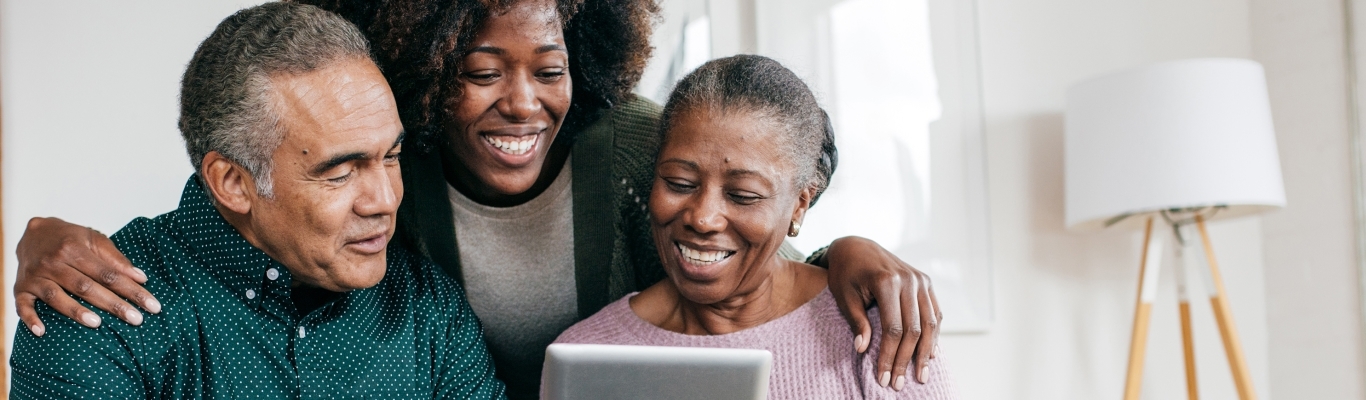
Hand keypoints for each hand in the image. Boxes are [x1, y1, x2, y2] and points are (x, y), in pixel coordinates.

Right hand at [15, 217, 160, 334]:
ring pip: (56, 296)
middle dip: (113, 304)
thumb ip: (116, 259)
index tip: (152, 305)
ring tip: (97, 324)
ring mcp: (35, 276)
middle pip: (86, 286)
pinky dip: (30, 318)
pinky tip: (41, 331)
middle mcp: (53, 262)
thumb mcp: (94, 239)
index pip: (109, 274)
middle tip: (136, 320)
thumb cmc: (70, 239)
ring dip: (75, 311)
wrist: (32, 232)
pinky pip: (22, 305)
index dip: (132, 290)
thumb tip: (141, 278)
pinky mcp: (20, 288)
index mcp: (75, 249)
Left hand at [823, 236, 940, 390]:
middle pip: (914, 329)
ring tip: (921, 375)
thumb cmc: (846, 273)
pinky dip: (934, 334)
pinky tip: (929, 354)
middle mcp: (908, 279)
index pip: (893, 328)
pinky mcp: (925, 282)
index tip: (883, 377)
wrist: (856, 246)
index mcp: (887, 281)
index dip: (889, 356)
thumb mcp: (845, 296)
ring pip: (930, 322)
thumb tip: (862, 349)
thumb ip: (856, 322)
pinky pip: (934, 312)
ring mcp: (920, 279)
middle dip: (906, 360)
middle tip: (899, 383)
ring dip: (926, 352)